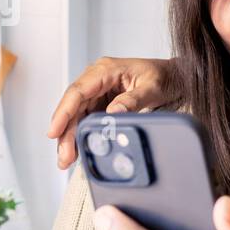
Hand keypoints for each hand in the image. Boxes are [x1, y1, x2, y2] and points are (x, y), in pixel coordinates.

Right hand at [47, 57, 176, 168]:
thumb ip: (133, 100)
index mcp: (105, 70)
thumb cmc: (163, 77)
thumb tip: (113, 113)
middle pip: (73, 107)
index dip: (64, 112)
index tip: (54, 132)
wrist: (175, 78)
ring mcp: (98, 92)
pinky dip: (82, 135)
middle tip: (64, 157)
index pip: (77, 91)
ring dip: (70, 137)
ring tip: (66, 160)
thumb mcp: (152, 87)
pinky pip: (87, 119)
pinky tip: (78, 152)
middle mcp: (97, 79)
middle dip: (66, 133)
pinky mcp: (102, 103)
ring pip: (77, 115)